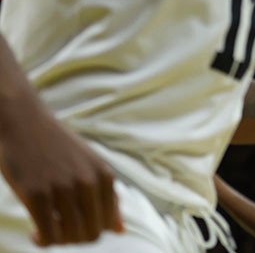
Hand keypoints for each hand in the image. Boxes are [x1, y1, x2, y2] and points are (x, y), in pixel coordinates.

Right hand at [0, 100, 123, 244]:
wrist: (25, 123)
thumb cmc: (57, 147)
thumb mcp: (90, 166)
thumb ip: (107, 197)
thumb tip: (120, 230)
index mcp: (105, 176)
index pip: (107, 224)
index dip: (90, 231)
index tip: (74, 225)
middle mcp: (88, 182)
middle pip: (91, 234)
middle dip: (75, 239)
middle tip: (59, 230)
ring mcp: (63, 188)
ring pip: (70, 237)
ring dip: (58, 240)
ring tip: (47, 231)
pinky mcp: (37, 194)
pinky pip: (48, 235)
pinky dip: (42, 241)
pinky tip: (35, 232)